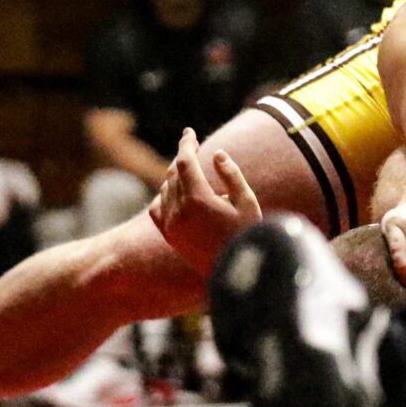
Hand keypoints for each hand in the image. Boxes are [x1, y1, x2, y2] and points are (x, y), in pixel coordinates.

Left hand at [149, 128, 261, 271]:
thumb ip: (232, 174)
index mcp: (198, 199)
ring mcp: (171, 224)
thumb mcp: (248, 202)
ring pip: (165, 188)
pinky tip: (175, 193)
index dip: (186, 143)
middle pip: (174, 172)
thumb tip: (216, 154)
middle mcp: (179, 211)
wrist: (235, 274)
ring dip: (176, 175)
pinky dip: (164, 196)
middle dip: (183, 157)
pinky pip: (157, 208)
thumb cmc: (247, 235)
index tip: (190, 132)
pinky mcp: (169, 236)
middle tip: (192, 146)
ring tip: (190, 170)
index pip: (184, 161)